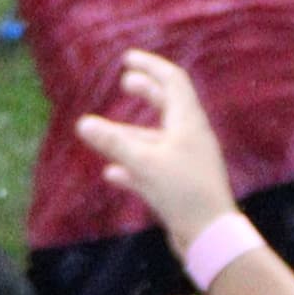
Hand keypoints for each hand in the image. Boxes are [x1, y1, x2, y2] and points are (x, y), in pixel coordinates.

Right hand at [72, 48, 236, 246]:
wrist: (209, 234)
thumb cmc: (182, 191)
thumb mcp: (144, 163)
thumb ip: (114, 142)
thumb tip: (83, 123)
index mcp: (188, 122)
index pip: (173, 81)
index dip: (151, 67)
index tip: (128, 60)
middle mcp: (189, 137)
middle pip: (167, 106)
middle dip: (146, 92)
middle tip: (125, 82)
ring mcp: (186, 162)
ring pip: (156, 139)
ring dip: (131, 133)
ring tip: (103, 133)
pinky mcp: (180, 186)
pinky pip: (153, 168)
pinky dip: (132, 166)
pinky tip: (111, 174)